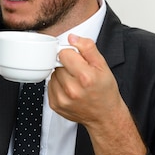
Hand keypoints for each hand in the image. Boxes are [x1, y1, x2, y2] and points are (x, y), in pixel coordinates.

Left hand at [49, 34, 146, 154]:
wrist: (105, 116)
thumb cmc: (105, 91)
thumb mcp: (103, 66)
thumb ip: (87, 48)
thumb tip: (72, 38)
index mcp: (85, 77)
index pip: (64, 53)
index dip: (71, 54)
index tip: (78, 60)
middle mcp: (72, 89)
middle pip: (58, 64)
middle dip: (67, 65)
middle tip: (79, 73)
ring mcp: (62, 99)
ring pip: (53, 74)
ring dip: (62, 75)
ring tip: (75, 82)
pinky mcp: (55, 104)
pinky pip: (50, 86)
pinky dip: (58, 85)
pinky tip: (69, 90)